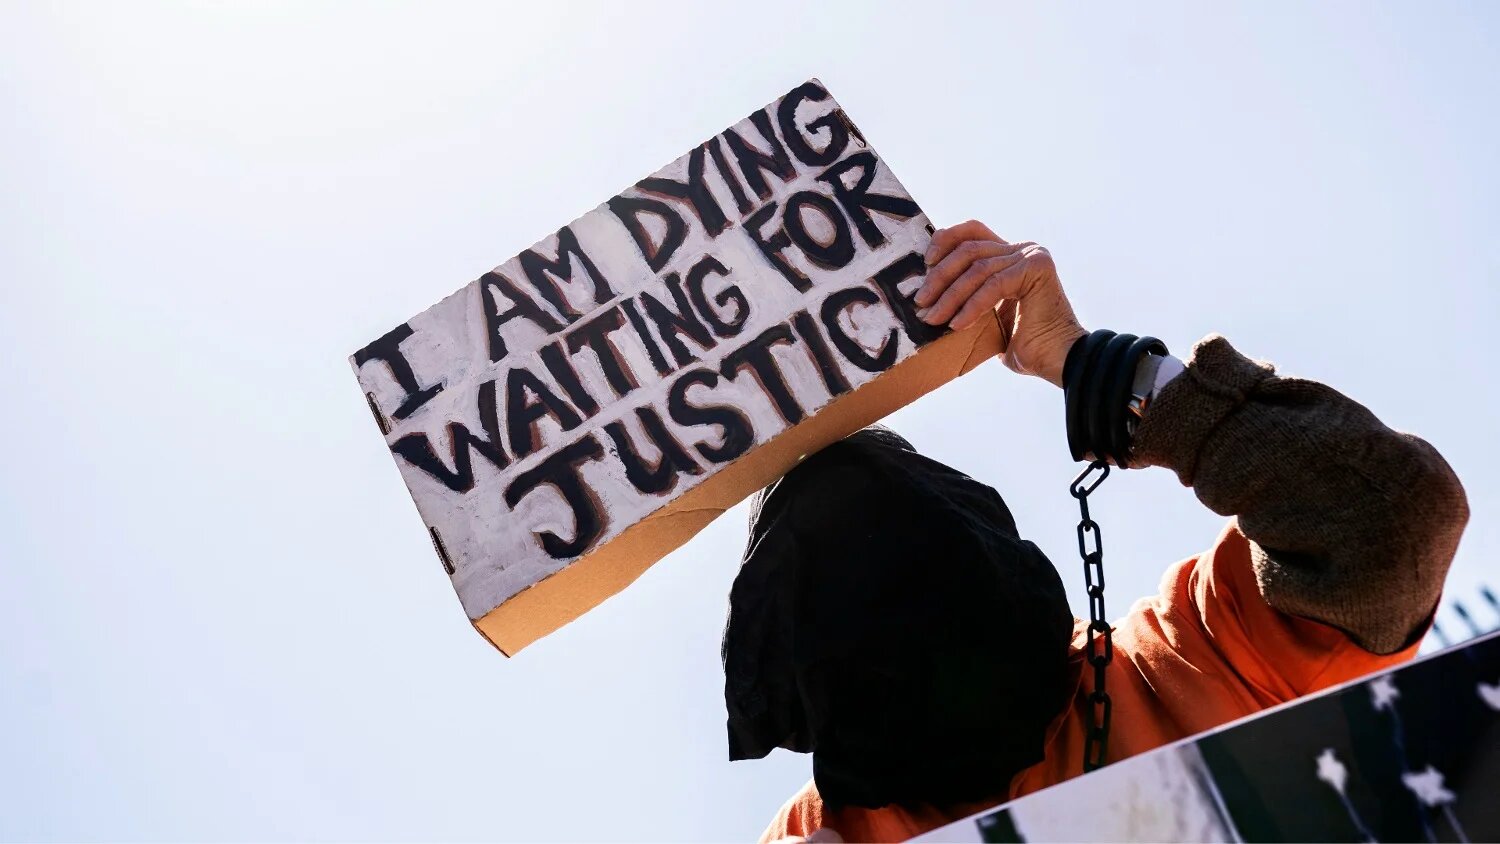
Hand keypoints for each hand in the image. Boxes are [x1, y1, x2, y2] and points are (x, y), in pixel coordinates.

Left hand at [914, 220, 1086, 387]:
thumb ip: (968, 295)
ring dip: (950, 295)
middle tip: (921, 302)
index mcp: (1011, 254)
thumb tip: (928, 294)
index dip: (946, 240)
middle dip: (940, 275)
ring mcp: (1031, 256)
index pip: (973, 232)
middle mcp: (1023, 249)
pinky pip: (993, 285)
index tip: (925, 263)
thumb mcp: (986, 313)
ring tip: (933, 318)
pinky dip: (972, 305)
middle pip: (970, 249)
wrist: (1055, 360)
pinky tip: (957, 325)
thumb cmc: (1020, 344)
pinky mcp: (1036, 269)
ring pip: (977, 268)